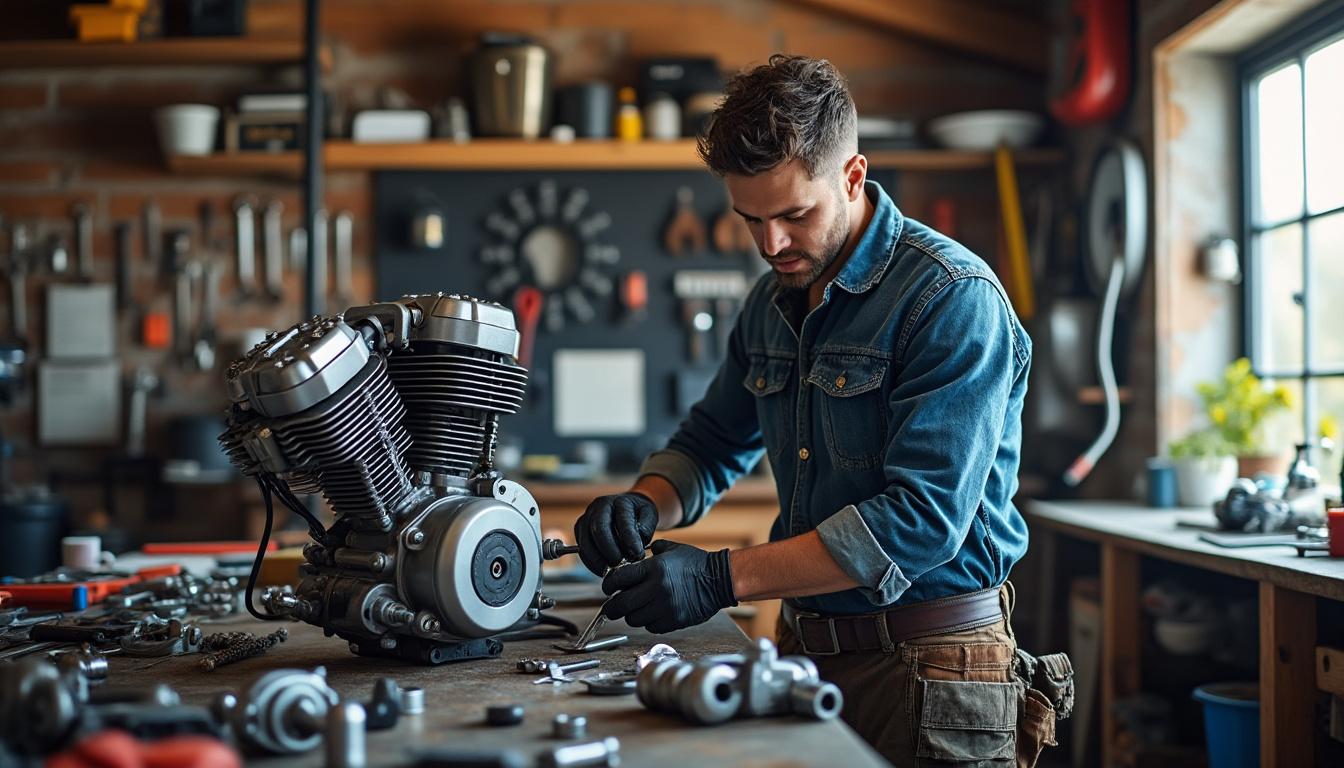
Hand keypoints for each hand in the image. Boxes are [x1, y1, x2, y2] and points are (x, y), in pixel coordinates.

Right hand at [574, 492, 658, 574]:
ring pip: (586, 542)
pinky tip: (604, 571)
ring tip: (612, 570)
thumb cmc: (639, 513)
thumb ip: (645, 529)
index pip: (622, 521)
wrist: (626, 508)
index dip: (629, 539)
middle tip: (622, 564)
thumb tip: (635, 547)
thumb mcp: (649, 516)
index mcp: (619, 502)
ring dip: (598, 560)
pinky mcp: (580, 531)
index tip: (638, 554)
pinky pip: (581, 550)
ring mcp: (586, 518)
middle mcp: (598, 507)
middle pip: (598, 530)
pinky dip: (591, 563)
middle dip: (610, 551)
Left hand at [600, 540, 736, 633]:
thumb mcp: (671, 549)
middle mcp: (657, 589)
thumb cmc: (695, 563)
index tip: (607, 587)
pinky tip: (652, 612)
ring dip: (631, 614)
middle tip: (611, 606)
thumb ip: (649, 551)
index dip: (608, 584)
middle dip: (612, 606)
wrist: (719, 580)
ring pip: (633, 618)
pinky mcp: (673, 621)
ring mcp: (665, 607)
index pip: (618, 579)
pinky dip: (647, 621)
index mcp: (654, 568)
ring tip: (635, 607)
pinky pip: (650, 626)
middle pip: (620, 604)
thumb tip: (631, 558)